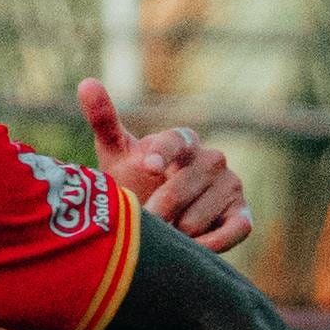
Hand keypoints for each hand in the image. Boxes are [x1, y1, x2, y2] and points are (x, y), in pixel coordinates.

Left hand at [78, 80, 253, 256]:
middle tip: (143, 221)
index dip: (162, 152)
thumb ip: (104, 120)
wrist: (159, 221)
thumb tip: (86, 82)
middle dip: (155, 210)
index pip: (177, 140)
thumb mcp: (116, 154)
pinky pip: (233, 232)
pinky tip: (190, 247)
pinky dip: (210, 244)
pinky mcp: (243, 215)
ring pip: (195, 218)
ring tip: (165, 232)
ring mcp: (230, 186)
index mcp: (183, 141)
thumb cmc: (134, 181)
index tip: (146, 164)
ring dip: (174, 233)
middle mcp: (212, 159)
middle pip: (180, 188)